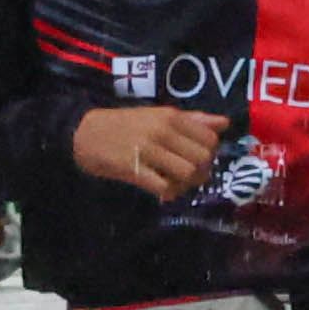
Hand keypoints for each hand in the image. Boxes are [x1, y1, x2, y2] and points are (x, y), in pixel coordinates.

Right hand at [72, 103, 226, 199]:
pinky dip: (169, 193)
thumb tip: (224, 124)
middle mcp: (163, 131)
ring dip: (185, 184)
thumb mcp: (158, 116)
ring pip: (187, 173)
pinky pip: (165, 187)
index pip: (210, 138)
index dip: (210, 153)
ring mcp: (148, 151)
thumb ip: (193, 120)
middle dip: (200, 171)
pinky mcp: (134, 170)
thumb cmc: (123, 125)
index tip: (197, 159)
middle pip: (202, 158)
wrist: (84, 133)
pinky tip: (163, 191)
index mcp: (171, 117)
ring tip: (175, 183)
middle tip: (187, 175)